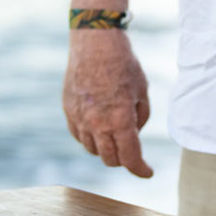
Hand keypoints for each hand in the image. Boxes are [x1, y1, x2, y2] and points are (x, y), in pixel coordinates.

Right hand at [62, 28, 152, 177]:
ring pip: (92, 150)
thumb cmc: (124, 65)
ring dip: (106, 149)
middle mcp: (97, 124)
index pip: (130, 158)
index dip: (140, 169)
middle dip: (124, 160)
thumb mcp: (143, 91)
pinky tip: (99, 129)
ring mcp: (79, 119)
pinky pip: (79, 136)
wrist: (95, 43)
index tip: (147, 172)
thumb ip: (140, 118)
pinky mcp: (68, 111)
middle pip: (110, 159)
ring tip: (117, 137)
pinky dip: (90, 138)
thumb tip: (134, 136)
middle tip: (133, 153)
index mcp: (120, 120)